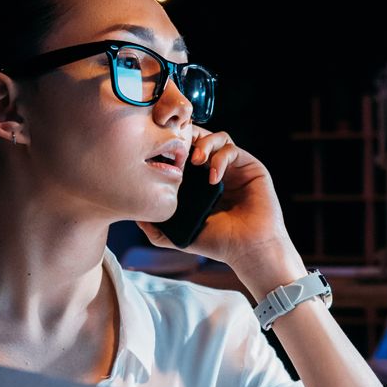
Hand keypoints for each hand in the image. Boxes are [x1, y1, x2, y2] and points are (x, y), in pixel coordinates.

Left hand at [136, 126, 301, 290]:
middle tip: (178, 151)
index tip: (162, 154)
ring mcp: (234, 168)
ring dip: (204, 144)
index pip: (184, 152)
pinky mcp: (250, 167)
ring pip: (218, 137)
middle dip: (188, 138)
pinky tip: (214, 178)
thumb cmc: (217, 244)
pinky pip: (232, 149)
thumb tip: (135, 216)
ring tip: (196, 162)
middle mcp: (217, 170)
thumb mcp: (178, 236)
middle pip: (201, 138)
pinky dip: (220, 158)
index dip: (173, 147)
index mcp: (199, 182)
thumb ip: (156, 229)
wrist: (247, 249)